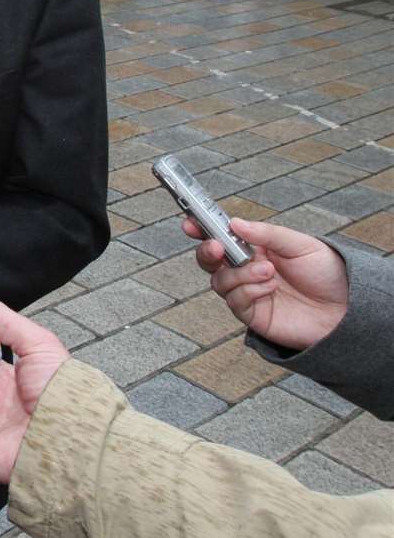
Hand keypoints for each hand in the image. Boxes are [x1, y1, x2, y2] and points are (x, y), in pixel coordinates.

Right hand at [186, 216, 348, 350]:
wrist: (347, 311)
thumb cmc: (328, 275)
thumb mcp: (300, 245)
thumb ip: (267, 234)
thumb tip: (235, 223)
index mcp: (256, 248)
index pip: (221, 236)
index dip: (202, 229)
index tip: (190, 223)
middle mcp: (246, 270)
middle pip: (209, 260)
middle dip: (206, 251)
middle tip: (216, 246)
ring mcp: (247, 292)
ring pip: (219, 281)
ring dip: (240, 274)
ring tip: (268, 272)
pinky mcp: (252, 314)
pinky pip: (235, 301)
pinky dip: (249, 292)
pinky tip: (270, 289)